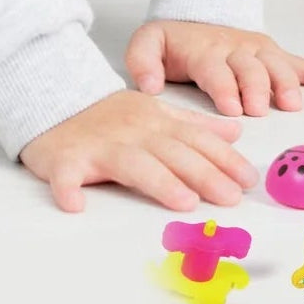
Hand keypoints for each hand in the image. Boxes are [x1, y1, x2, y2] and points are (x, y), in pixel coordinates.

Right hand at [19, 89, 257, 212]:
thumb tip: (235, 132)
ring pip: (131, 163)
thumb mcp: (156, 111)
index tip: (248, 179)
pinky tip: (75, 205)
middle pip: (172, 153)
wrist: (55, 98)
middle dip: (204, 174)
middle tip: (230, 197)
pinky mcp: (64, 160)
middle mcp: (132, 133)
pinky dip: (67, 189)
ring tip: (183, 201)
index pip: (195, 140)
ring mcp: (98, 146)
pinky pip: (65, 176)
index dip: (224, 159)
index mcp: (155, 121)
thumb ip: (195, 124)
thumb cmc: (109, 115)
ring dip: (158, 181)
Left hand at [125, 20, 303, 117]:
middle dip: (256, 88)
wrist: (196, 15)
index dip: (224, 88)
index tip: (232, 109)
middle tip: (260, 110)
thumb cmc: (173, 43)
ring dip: (286, 83)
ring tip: (292, 104)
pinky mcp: (273, 54)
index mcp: (203, 50)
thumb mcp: (147, 44)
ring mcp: (257, 50)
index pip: (214, 69)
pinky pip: (300, 62)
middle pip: (250, 68)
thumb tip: (148, 86)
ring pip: (276, 64)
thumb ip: (141, 61)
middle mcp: (234, 48)